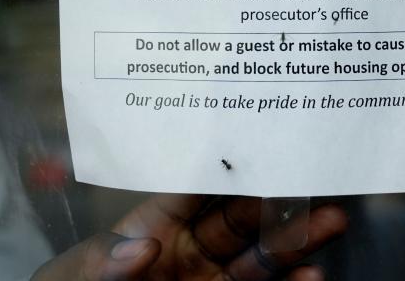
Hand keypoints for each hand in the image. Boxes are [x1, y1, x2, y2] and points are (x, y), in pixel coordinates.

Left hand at [31, 194, 346, 280]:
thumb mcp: (72, 278)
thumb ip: (105, 264)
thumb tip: (146, 244)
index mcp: (153, 226)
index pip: (194, 188)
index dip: (225, 164)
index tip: (259, 137)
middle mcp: (190, 251)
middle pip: (240, 218)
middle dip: (275, 196)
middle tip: (311, 174)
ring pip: (261, 258)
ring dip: (297, 239)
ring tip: (332, 219)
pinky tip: (313, 275)